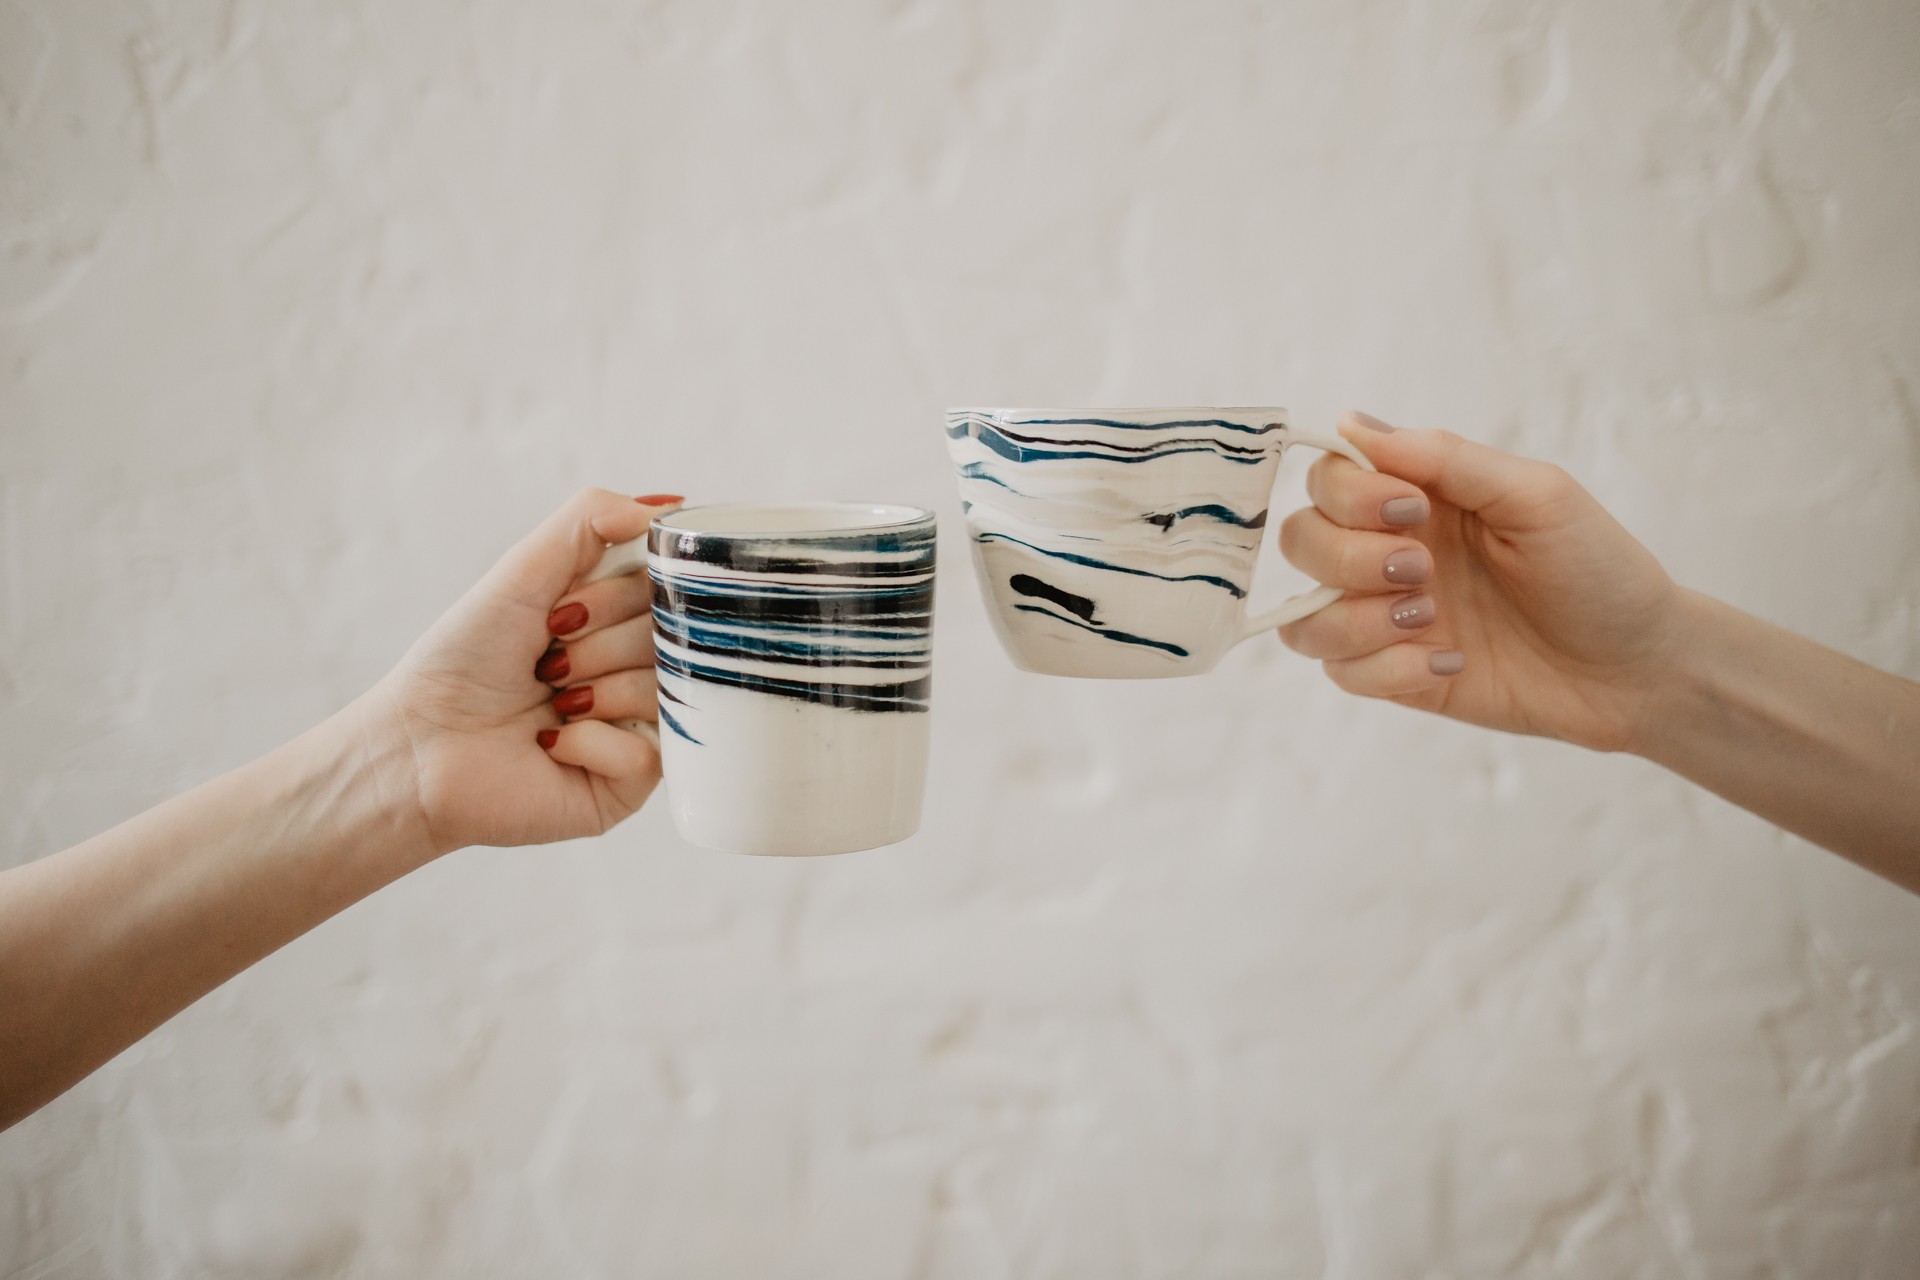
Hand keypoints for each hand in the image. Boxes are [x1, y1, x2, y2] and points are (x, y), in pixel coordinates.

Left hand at [363, 488, 683, 853]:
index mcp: (619, 620)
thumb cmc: (462, 661)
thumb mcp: (524, 572)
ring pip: (666, 690)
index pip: (666, 590)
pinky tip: (552, 745)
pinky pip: (650, 752)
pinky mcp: (631, 784)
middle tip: (545, 664)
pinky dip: (591, 742)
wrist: (417, 748)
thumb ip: (592, 520)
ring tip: (548, 705)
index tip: (560, 612)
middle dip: (597, 645)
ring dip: (593, 691)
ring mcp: (639, 727)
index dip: (615, 596)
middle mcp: (637, 670)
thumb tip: (669, 506)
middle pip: (670, 638)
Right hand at [1276, 411, 1683, 751]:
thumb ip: (1446, 458)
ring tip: (1430, 621)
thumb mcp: (1536, 497)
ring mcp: (1388, 618)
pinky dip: (1386, 669)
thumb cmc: (1598, 571)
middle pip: (1301, 541)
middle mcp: (1391, 552)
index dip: (1350, 494)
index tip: (1414, 510)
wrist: (1637, 669)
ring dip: (1357, 619)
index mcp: (1420, 498)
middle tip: (1424, 571)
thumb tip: (1352, 423)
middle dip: (1348, 558)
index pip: (1329, 478)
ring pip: (1304, 616)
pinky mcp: (1398, 676)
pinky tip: (1450, 663)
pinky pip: (1341, 673)